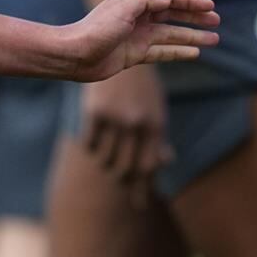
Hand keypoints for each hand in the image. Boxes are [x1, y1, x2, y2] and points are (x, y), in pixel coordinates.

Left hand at [58, 0, 218, 82]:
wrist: (75, 55)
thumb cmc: (96, 29)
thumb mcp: (123, 8)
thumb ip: (147, 1)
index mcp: (136, 2)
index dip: (190, 1)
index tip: (210, 6)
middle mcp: (138, 17)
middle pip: (173, 15)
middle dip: (195, 17)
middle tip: (216, 21)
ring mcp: (137, 36)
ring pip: (172, 35)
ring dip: (192, 36)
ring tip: (214, 39)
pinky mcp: (134, 54)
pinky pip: (163, 52)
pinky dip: (179, 51)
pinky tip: (195, 53)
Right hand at [82, 66, 170, 205]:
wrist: (119, 51)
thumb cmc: (141, 85)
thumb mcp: (154, 108)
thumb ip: (158, 136)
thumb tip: (166, 161)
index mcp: (155, 125)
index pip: (149, 168)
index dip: (143, 189)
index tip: (139, 205)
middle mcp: (136, 124)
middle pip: (127, 169)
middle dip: (124, 181)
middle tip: (121, 182)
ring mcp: (115, 119)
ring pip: (107, 159)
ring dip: (107, 163)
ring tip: (109, 159)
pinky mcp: (95, 112)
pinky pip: (91, 144)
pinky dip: (93, 148)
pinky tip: (95, 143)